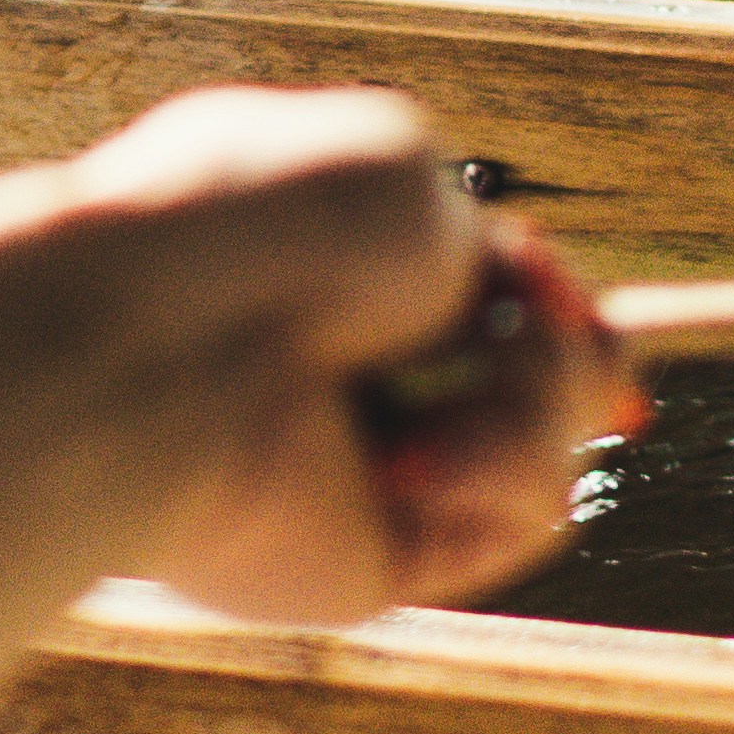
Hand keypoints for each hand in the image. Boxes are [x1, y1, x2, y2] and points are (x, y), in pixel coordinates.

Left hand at [0, 87, 630, 630]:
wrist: (163, 347)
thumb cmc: (264, 232)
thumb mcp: (401, 173)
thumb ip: (484, 247)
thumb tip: (570, 349)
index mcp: (332, 262)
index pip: (487, 292)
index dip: (550, 301)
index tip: (558, 294)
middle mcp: (351, 369)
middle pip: (541, 372)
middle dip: (561, 347)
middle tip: (522, 324)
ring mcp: (366, 468)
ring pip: (549, 445)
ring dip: (540, 398)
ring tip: (466, 382)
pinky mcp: (376, 560)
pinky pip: (518, 521)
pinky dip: (506, 475)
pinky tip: (424, 458)